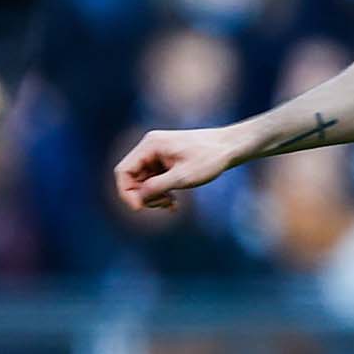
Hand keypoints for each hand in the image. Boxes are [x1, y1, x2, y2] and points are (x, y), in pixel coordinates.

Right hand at [113, 126, 243, 210]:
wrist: (230, 146)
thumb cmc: (209, 158)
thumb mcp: (182, 177)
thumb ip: (156, 187)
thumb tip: (137, 199)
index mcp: (150, 146)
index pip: (123, 171)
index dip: (126, 192)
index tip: (139, 208)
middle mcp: (150, 148)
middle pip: (132, 178)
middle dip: (143, 196)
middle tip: (163, 205)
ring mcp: (157, 154)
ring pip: (143, 182)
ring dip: (153, 196)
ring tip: (171, 204)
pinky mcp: (166, 161)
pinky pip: (154, 180)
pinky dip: (161, 192)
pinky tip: (173, 204)